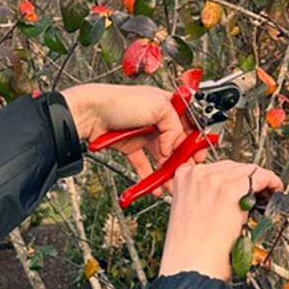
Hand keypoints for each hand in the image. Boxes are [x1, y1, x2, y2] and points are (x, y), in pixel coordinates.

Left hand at [60, 83, 196, 190]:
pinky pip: (145, 164)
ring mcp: (144, 133)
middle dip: (183, 160)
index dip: (195, 140)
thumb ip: (174, 126)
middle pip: (177, 143)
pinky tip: (156, 187)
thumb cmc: (119, 101)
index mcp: (167, 104)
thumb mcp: (158, 106)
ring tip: (172, 185)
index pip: (189, 124)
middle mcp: (157, 119)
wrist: (89, 113)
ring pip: (162, 157)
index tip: (199, 156)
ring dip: (168, 172)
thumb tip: (172, 147)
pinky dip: (151, 177)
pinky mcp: (131, 147)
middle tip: (186, 173)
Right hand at [157, 160, 282, 281]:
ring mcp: (215, 181)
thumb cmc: (188, 249)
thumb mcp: (187, 212)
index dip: (232, 177)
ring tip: (268, 193)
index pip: (216, 167)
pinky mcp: (232, 191)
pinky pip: (261, 177)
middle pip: (233, 166)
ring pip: (248, 169)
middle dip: (247, 178)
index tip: (241, 184)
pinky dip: (272, 182)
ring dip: (260, 180)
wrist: (190, 265)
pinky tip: (275, 191)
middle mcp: (199, 175)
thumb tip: (223, 197)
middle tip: (258, 192)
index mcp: (184, 177)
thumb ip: (202, 197)